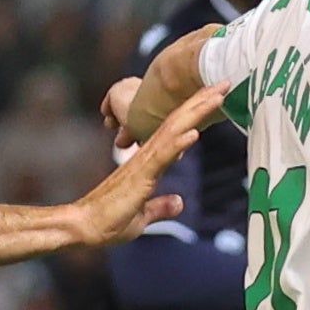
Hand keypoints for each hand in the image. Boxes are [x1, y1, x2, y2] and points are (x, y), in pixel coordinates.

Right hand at [68, 83, 220, 245]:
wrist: (83, 227)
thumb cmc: (108, 221)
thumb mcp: (143, 215)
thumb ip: (160, 207)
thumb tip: (178, 202)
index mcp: (150, 162)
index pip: (177, 130)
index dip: (196, 112)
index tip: (216, 96)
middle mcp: (147, 156)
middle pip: (178, 121)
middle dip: (202, 101)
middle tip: (225, 81)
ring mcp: (143, 164)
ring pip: (173, 131)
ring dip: (196, 112)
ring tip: (218, 94)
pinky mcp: (139, 177)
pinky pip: (162, 157)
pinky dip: (179, 143)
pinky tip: (195, 132)